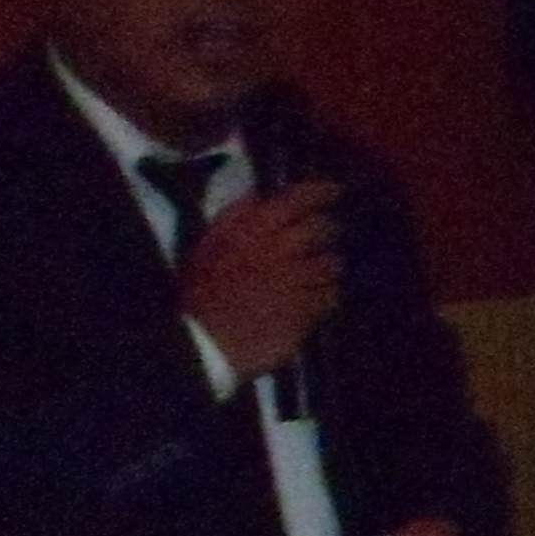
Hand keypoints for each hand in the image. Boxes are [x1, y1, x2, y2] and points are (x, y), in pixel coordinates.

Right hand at [180, 183, 341, 381]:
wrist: (202, 344)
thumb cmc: (199, 294)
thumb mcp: (207, 247)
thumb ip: (234, 219)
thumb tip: (258, 195)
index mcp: (251, 230)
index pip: (296, 198)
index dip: (321, 192)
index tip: (335, 190)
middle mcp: (280, 248)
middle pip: (323, 228)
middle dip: (329, 231)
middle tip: (327, 235)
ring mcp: (297, 280)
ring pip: (332, 264)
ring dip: (327, 267)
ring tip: (319, 274)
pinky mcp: (307, 309)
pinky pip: (331, 296)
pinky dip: (326, 296)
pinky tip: (316, 301)